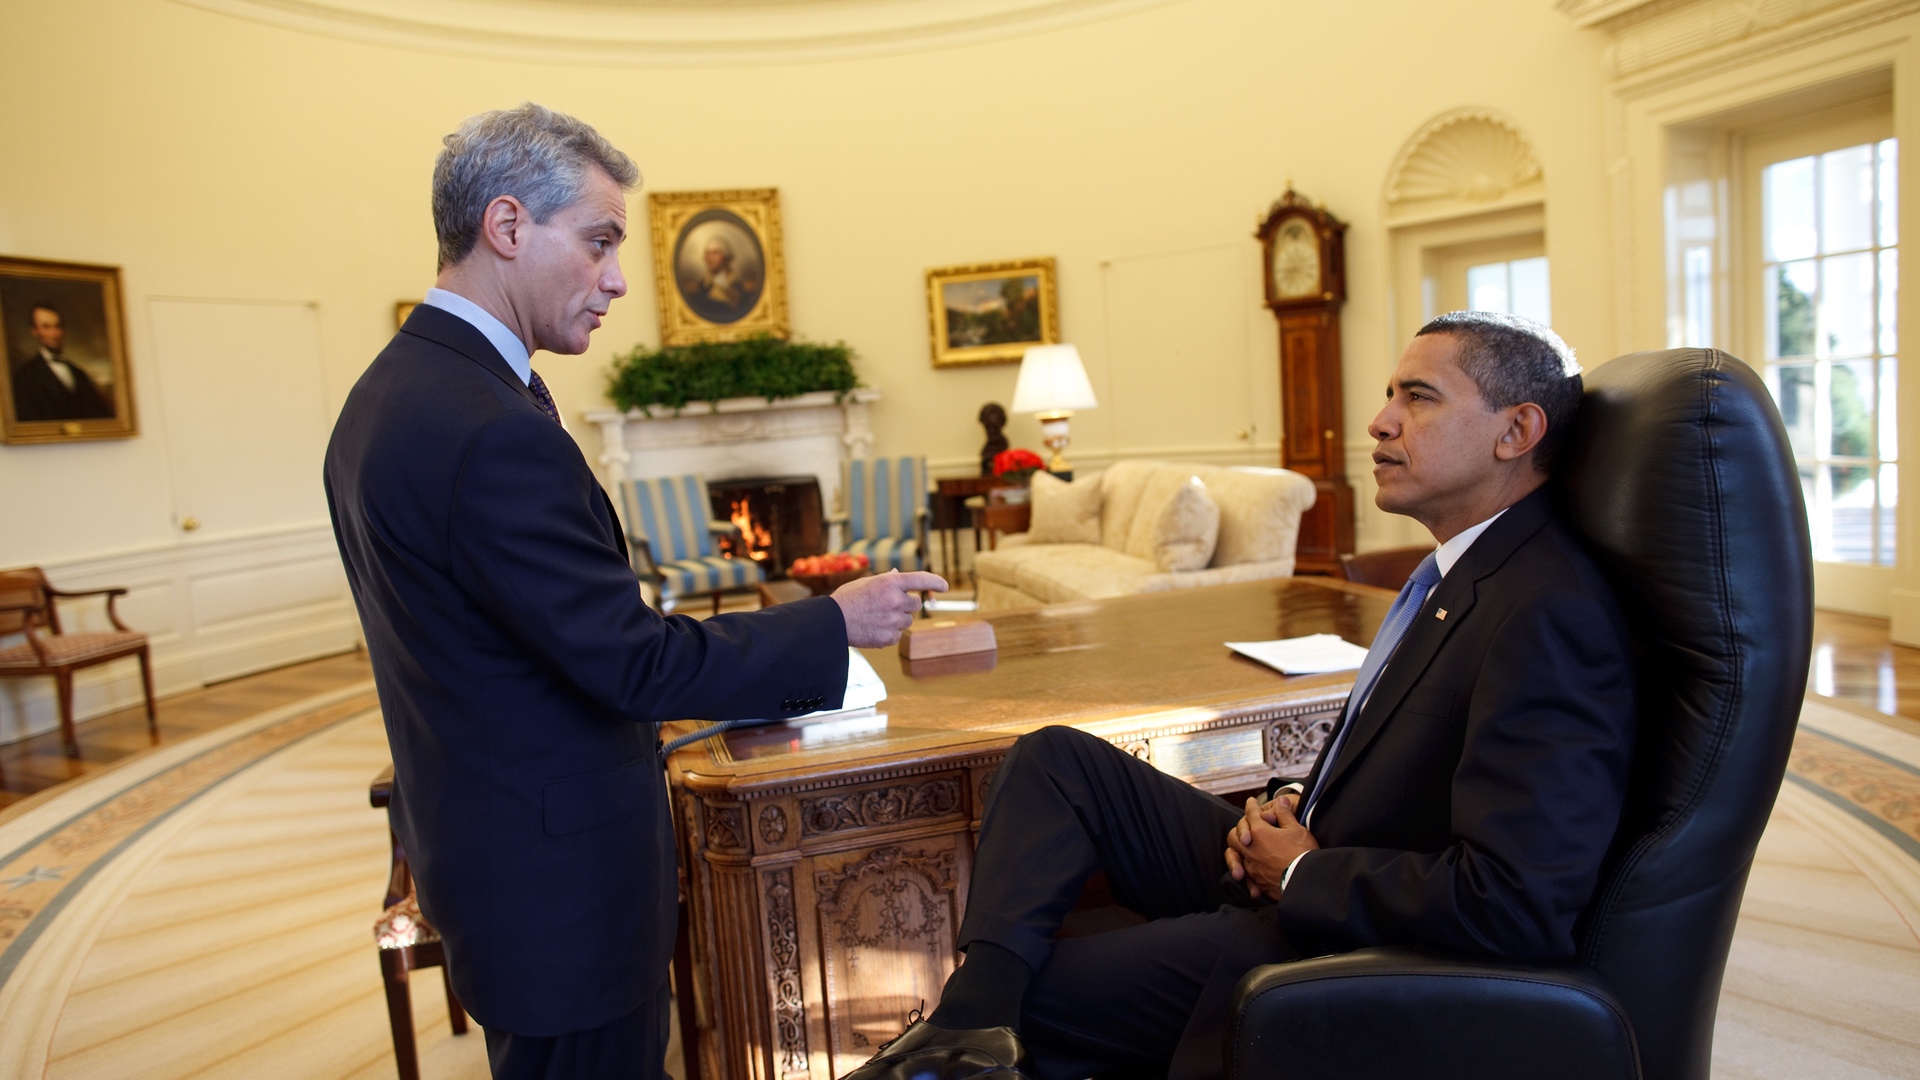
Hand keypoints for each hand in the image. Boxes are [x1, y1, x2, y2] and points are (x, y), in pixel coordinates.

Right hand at [831, 570, 947, 646]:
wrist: (832, 622)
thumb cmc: (848, 599)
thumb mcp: (867, 583)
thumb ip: (887, 580)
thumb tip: (899, 574)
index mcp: (890, 582)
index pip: (921, 579)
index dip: (935, 582)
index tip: (945, 586)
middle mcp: (895, 600)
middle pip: (916, 603)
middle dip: (907, 604)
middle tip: (888, 605)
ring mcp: (894, 620)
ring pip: (908, 620)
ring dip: (898, 619)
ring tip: (876, 618)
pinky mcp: (890, 637)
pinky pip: (898, 634)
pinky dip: (889, 633)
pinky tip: (873, 629)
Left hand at [1224, 794, 1317, 899]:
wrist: (1306, 881)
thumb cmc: (1302, 852)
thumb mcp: (1296, 828)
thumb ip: (1284, 814)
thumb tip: (1281, 801)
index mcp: (1259, 832)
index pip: (1251, 814)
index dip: (1251, 806)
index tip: (1251, 802)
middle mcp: (1250, 849)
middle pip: (1234, 836)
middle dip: (1239, 830)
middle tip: (1246, 828)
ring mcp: (1252, 867)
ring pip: (1236, 857)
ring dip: (1239, 851)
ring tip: (1244, 850)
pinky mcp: (1257, 882)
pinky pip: (1246, 876)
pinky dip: (1247, 873)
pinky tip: (1251, 874)